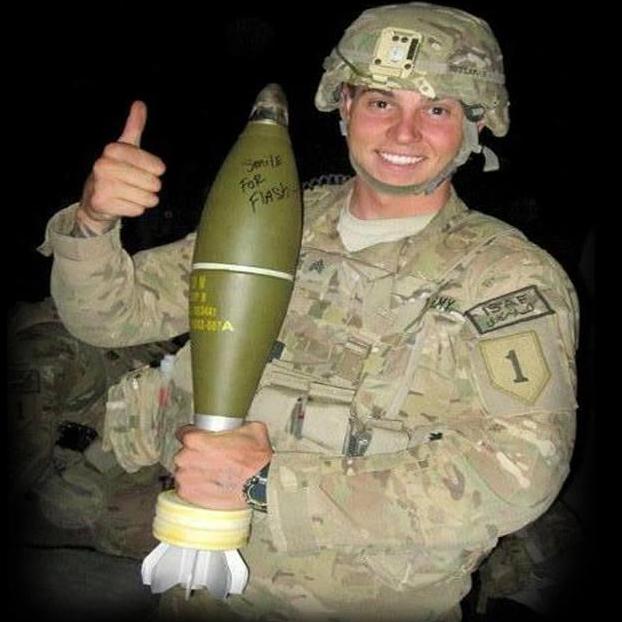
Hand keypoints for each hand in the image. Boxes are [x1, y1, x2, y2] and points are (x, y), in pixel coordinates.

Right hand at [76, 101, 166, 233]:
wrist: (94, 201)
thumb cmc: (116, 173)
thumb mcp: (125, 149)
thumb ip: (134, 127)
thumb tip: (139, 103)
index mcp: (112, 149)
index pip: (155, 165)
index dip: (156, 171)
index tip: (150, 170)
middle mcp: (103, 165)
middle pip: (152, 183)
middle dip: (150, 187)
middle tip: (137, 185)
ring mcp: (101, 185)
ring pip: (147, 198)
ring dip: (144, 199)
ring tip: (132, 195)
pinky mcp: (102, 203)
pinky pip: (137, 209)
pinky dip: (135, 209)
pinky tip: (124, 204)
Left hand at [174, 421, 272, 510]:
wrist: (261, 484)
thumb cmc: (256, 459)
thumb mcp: (252, 429)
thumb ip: (235, 425)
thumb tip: (236, 425)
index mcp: (197, 440)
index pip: (183, 433)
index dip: (194, 435)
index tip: (201, 440)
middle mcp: (187, 458)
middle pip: (184, 453)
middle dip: (195, 455)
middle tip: (212, 458)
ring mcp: (186, 478)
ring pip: (184, 471)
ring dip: (194, 472)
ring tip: (212, 474)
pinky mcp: (190, 495)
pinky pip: (185, 488)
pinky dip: (195, 487)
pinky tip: (210, 485)